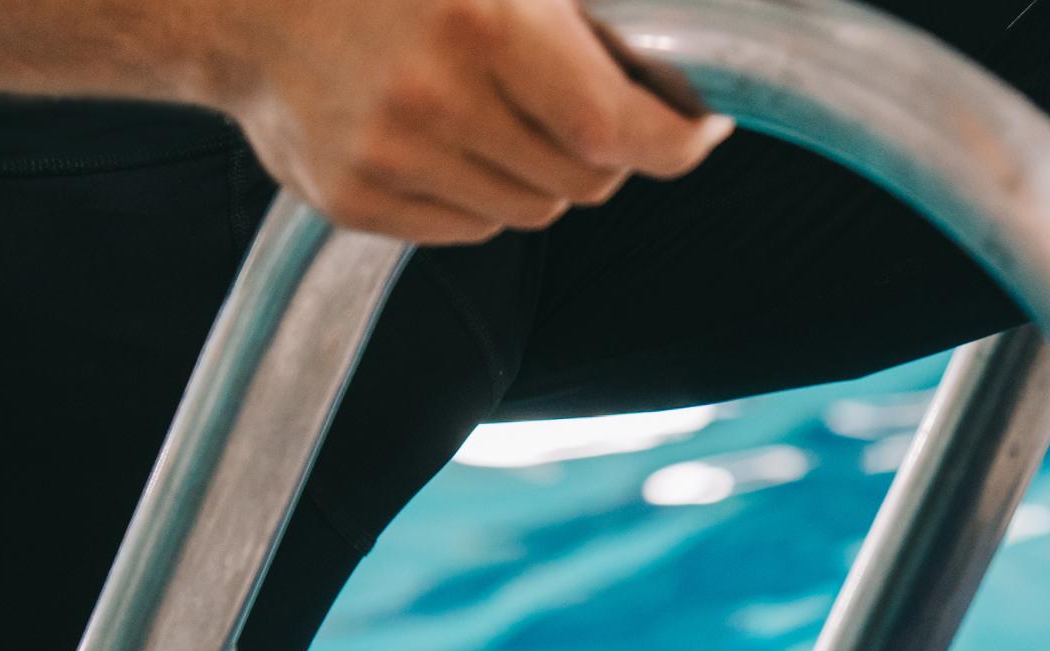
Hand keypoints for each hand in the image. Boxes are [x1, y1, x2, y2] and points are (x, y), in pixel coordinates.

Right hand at [210, 0, 731, 243]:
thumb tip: (667, 72)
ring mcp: (389, 159)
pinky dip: (479, 192)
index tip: (697, 130)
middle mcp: (435, 100)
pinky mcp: (353, 200)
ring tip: (502, 111)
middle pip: (584, 179)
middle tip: (590, 106)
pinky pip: (468, 229)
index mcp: (484, 21)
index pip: (619, 129)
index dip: (675, 140)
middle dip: (604, 150)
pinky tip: (447, 136)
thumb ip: (574, 8)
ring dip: (540, 173)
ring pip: (530, 211)